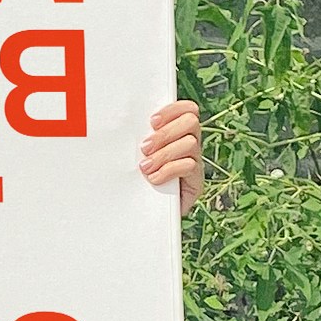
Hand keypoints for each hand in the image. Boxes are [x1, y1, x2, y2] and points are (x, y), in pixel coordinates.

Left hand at [140, 99, 203, 213]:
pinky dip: (169, 170)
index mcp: (178, 131)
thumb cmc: (139, 179)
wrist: (148, 212)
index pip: (188, 109)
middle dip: (166, 133)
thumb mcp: (139, 155)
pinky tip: (154, 178)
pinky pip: (189, 166)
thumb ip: (141, 140)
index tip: (152, 121)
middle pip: (191, 122)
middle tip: (145, 148)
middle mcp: (191, 144)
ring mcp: (195, 162)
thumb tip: (124, 126)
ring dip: (164, 154)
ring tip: (146, 167)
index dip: (173, 110)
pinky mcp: (196, 181)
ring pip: (190, 144)